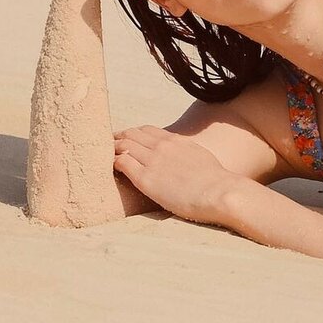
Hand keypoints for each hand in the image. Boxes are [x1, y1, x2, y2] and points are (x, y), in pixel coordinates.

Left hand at [112, 125, 236, 224]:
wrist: (219, 192)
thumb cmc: (216, 181)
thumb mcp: (200, 157)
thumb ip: (186, 153)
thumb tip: (185, 159)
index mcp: (175, 140)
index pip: (146, 130)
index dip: (133, 133)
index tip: (125, 139)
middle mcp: (162, 146)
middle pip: (131, 134)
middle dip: (118, 139)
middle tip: (108, 146)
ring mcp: (153, 161)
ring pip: (123, 146)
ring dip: (113, 150)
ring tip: (104, 156)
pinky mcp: (146, 179)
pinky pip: (122, 163)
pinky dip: (115, 162)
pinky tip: (112, 168)